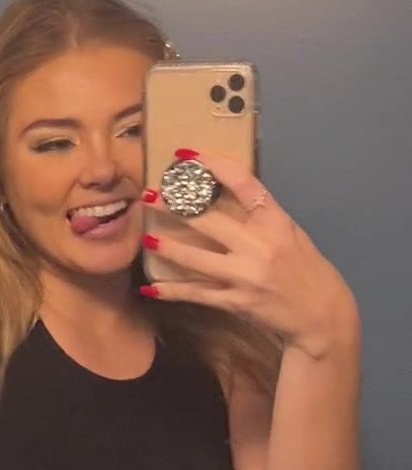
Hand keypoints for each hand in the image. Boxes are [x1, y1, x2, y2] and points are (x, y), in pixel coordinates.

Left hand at [142, 145, 358, 356]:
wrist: (322, 315)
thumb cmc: (306, 268)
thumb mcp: (290, 233)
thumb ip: (260, 216)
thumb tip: (225, 193)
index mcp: (275, 222)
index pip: (243, 183)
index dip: (214, 165)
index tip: (188, 154)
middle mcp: (259, 246)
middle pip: (208, 221)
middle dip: (174, 206)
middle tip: (150, 195)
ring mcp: (245, 276)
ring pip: (196, 259)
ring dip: (168, 247)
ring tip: (147, 236)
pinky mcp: (235, 302)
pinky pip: (197, 294)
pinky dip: (172, 291)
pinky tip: (151, 288)